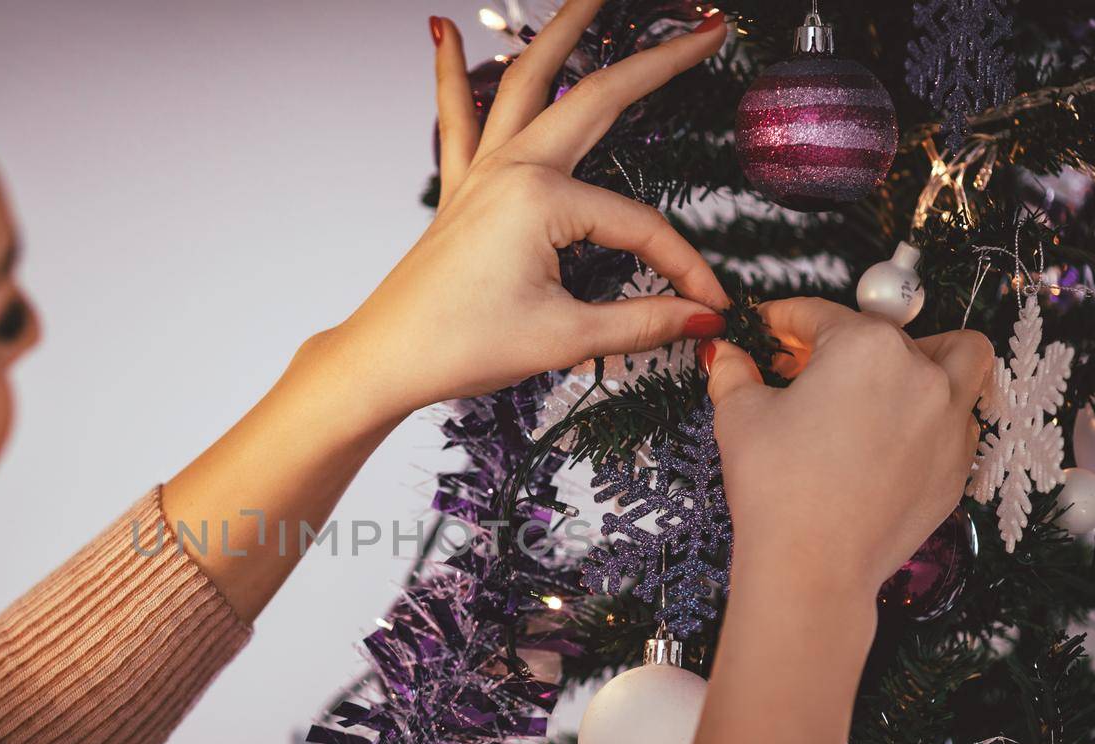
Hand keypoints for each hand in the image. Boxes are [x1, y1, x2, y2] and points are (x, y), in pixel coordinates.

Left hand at [304, 1, 730, 423]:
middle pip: (597, 99)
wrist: (385, 359)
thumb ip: (642, 321)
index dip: (681, 267)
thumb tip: (701, 318)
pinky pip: (458, 114)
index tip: (709, 303)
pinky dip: (452, 70)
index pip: (639, 226)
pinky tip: (442, 31)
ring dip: (561, 30)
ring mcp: (481, 172)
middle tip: (700, 31)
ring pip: (526, 81)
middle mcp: (511, 170)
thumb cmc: (459, 346)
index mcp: (541, 201)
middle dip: (656, 62)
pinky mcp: (459, 188)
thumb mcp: (564, 338)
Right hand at [703, 298, 992, 601]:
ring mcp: (949, 420)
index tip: (767, 330)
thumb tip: (724, 353)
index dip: (783, 320)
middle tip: (803, 369)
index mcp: (865, 347)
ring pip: (961, 358)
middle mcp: (919, 373)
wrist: (812, 568)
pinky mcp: (956, 465)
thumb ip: (734, 371)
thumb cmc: (776, 489)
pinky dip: (933, 411)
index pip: (819, 313)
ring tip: (888, 375)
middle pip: (883, 332)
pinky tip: (891, 433)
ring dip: (926, 353)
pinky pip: (960, 417)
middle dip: (840, 343)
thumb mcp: (739, 416)